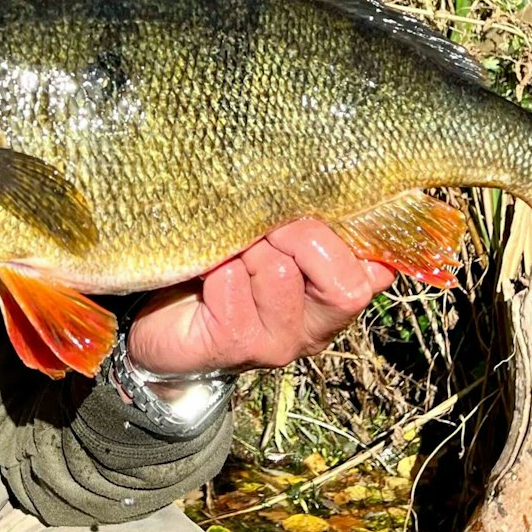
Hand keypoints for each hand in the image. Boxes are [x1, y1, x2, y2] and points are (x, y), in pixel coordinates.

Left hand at [125, 220, 393, 376]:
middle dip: (299, 236)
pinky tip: (202, 274)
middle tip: (261, 229)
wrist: (155, 318)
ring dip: (247, 247)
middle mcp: (315, 328)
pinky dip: (213, 265)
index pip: (376, 270)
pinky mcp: (235, 347)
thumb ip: (301, 224)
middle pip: (344, 282)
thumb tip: (328, 184)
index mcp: (332, 298)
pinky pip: (232, 282)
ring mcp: (277, 344)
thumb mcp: (267, 238)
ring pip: (281, 271)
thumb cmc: (218, 268)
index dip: (354, 234)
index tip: (316, 206)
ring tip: (226, 252)